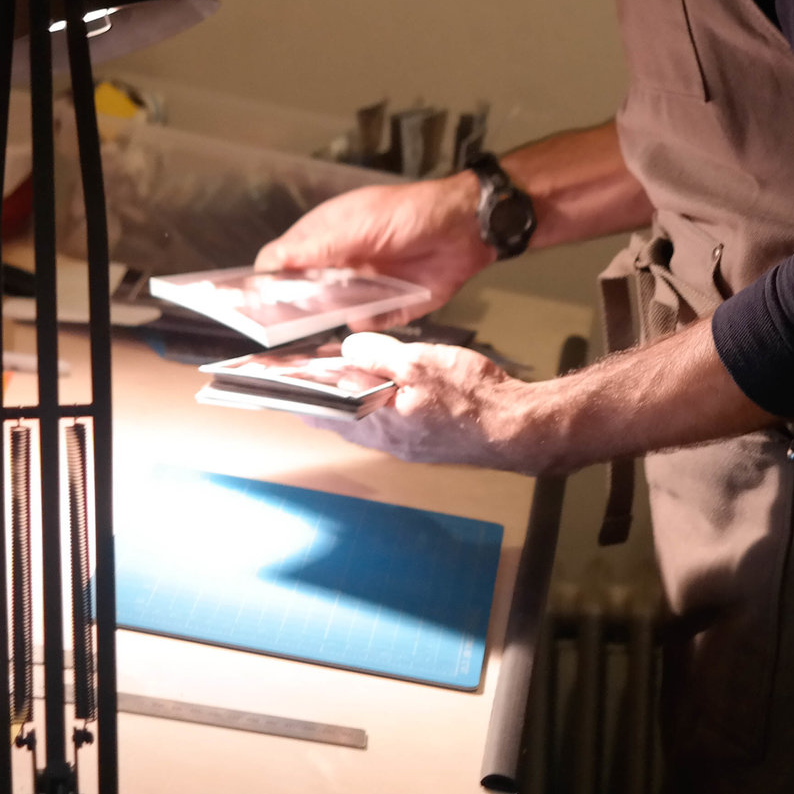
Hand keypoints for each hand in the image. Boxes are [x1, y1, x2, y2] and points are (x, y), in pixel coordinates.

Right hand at [255, 177, 492, 305]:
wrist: (465, 229)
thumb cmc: (410, 215)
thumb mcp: (358, 226)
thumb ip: (316, 248)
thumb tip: (269, 265)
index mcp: (324, 237)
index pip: (282, 262)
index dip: (267, 281)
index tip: (256, 304)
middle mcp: (338, 263)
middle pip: (302, 293)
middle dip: (294, 308)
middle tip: (283, 325)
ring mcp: (362, 286)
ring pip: (331, 313)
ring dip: (327, 320)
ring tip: (318, 329)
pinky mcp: (388, 307)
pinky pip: (366, 325)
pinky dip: (363, 327)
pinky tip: (360, 326)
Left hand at [299, 334, 569, 475]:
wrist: (518, 427)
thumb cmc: (472, 397)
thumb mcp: (418, 362)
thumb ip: (377, 354)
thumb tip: (347, 348)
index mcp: (377, 424)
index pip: (320, 412)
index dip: (296, 394)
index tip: (275, 380)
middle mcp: (387, 442)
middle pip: (339, 417)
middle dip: (321, 395)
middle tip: (304, 371)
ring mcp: (408, 445)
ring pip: (365, 419)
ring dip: (350, 398)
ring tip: (341, 373)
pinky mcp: (427, 441)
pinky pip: (390, 421)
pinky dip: (377, 403)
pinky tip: (386, 387)